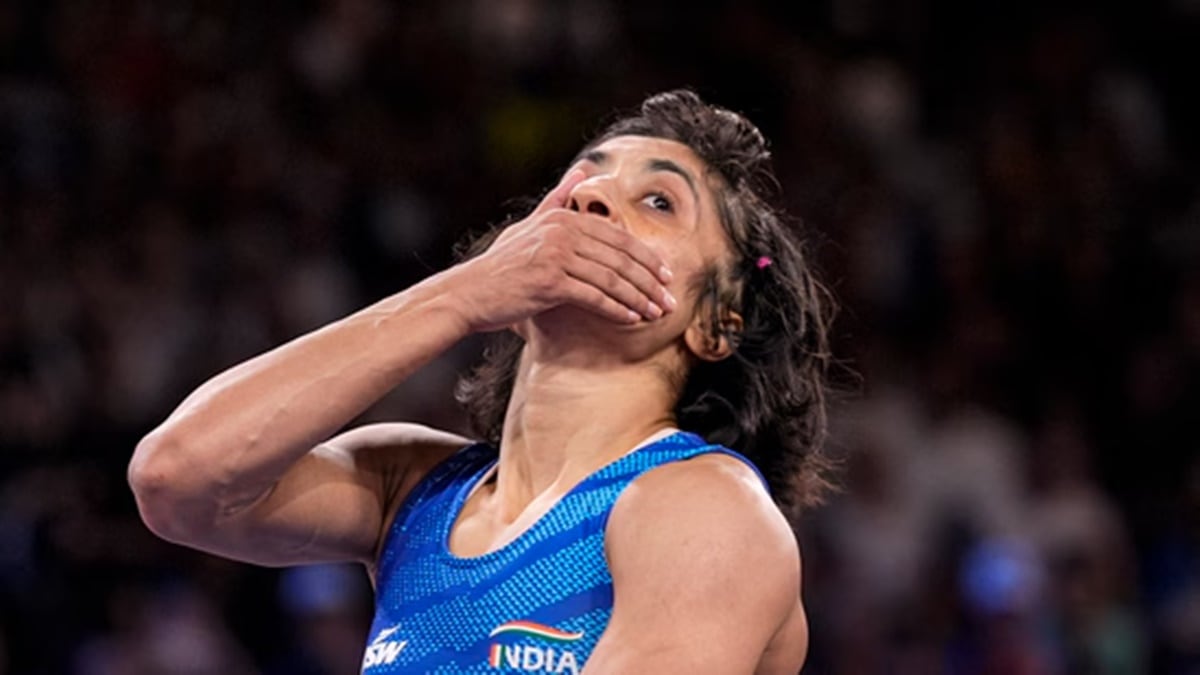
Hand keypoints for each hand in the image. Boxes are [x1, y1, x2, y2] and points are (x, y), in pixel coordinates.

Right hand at [451, 170, 676, 331]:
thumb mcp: (528, 226)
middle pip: (620, 257)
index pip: (618, 236)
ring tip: (657, 313)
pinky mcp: (550, 282)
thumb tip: (582, 170)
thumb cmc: (500, 266)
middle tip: (670, 299)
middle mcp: (561, 231)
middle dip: (650, 280)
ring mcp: (556, 255)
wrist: (468, 293)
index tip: (665, 276)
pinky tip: (633, 319)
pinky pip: (595, 296)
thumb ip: (556, 199)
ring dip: (640, 298)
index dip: (646, 257)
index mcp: (561, 217)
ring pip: (612, 278)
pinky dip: (618, 309)